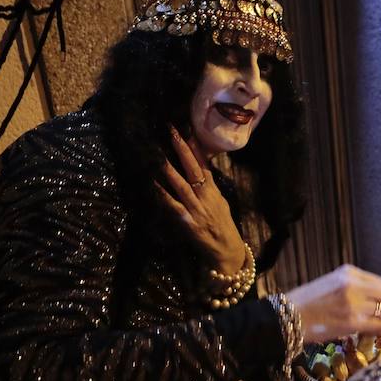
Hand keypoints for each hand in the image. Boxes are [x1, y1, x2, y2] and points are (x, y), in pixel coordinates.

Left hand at [157, 126, 246, 271]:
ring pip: (182, 184)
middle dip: (182, 149)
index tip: (187, 130)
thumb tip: (200, 170)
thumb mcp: (220, 203)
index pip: (204, 164)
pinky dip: (162, 194)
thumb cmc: (223, 226)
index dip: (195, 147)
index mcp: (214, 191)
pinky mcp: (188, 222)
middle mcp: (206, 196)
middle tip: (172, 131)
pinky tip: (153, 184)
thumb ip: (210, 187)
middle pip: (193, 168)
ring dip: (169, 167)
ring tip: (158, 153)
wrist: (227, 251)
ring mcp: (197, 208)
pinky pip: (173, 205)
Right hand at [287, 265, 380, 341]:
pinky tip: (373, 333)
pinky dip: (379, 331)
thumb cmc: (306, 302)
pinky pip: (376, 326)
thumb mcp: (331, 283)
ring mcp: (354, 304)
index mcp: (349, 272)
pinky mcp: (351, 323)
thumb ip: (354, 286)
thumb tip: (376, 297)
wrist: (287, 316)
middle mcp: (354, 285)